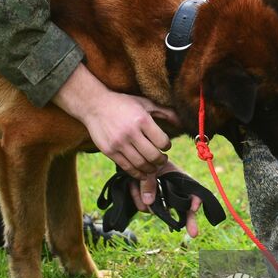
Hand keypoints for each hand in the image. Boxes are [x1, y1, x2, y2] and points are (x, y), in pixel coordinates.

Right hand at [55, 65, 177, 176]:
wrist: (94, 105)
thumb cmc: (123, 104)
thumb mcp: (145, 103)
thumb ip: (165, 112)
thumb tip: (183, 122)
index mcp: (142, 119)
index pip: (163, 142)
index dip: (167, 146)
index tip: (165, 145)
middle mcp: (131, 132)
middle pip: (153, 156)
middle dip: (162, 160)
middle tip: (162, 158)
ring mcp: (119, 143)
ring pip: (141, 165)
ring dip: (151, 168)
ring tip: (153, 165)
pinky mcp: (110, 151)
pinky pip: (128, 168)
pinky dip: (138, 173)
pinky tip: (143, 171)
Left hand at [128, 159, 202, 236]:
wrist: (137, 162)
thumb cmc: (150, 161)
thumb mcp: (151, 168)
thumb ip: (149, 183)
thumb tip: (148, 203)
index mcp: (181, 180)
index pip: (193, 190)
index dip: (196, 200)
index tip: (194, 207)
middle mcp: (175, 193)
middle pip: (186, 209)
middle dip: (190, 222)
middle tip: (194, 234)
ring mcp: (164, 201)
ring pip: (160, 211)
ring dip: (146, 201)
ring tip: (134, 183)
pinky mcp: (151, 205)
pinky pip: (146, 208)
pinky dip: (137, 200)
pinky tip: (132, 186)